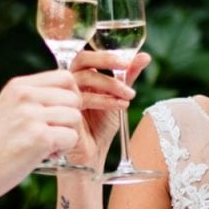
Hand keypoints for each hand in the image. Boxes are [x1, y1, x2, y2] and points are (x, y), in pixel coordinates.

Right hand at [0, 70, 84, 201]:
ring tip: (47, 145)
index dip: (71, 96)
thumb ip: (30, 99)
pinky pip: (72, 138)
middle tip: (54, 133)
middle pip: (74, 98)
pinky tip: (45, 155)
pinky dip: (63, 150)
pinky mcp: (40, 138)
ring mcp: (32, 116)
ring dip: (67, 134)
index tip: (62, 113)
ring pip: (75, 118)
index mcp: (18, 86)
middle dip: (70, 118)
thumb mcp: (5, 109)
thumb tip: (64, 96)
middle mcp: (25, 96)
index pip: (65, 77)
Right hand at [66, 50, 147, 170]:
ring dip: (110, 84)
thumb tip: (144, 56)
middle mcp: (69, 84)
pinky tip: (120, 106)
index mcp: (79, 78)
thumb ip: (127, 77)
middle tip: (126, 66)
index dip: (105, 55)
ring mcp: (64, 97)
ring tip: (128, 95)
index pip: (87, 57)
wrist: (92, 153)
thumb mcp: (118, 97)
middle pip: (81, 61)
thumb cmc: (101, 126)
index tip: (128, 61)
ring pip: (84, 79)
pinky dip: (105, 100)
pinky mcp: (64, 112)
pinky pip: (82, 99)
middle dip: (105, 61)